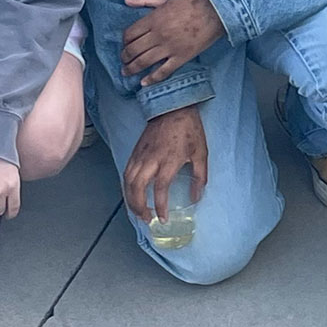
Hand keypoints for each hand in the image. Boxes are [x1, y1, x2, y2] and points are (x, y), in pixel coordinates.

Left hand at [121, 0, 225, 82]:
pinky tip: (144, 83)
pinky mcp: (181, 58)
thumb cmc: (190, 1)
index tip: (125, 43)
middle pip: (134, 50)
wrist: (215, 10)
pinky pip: (163, 72)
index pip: (130, 34)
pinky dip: (152, 79)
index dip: (124, 40)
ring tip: (126, 72)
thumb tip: (126, 0)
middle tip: (123, 60)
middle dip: (125, 57)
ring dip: (132, 69)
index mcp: (154, 19)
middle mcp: (159, 35)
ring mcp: (169, 48)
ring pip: (144, 62)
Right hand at [122, 109, 207, 223]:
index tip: (162, 219)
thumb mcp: (201, 152)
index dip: (160, 207)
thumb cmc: (189, 129)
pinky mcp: (135, 151)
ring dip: (130, 200)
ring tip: (137, 211)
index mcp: (169, 160)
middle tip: (146, 219)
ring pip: (128, 182)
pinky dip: (126, 187)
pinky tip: (131, 194)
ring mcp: (141, 155)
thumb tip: (196, 197)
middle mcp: (151, 160)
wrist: (173, 107)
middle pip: (137, 188)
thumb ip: (199, 176)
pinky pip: (126, 172)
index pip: (160, 189)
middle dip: (139, 207)